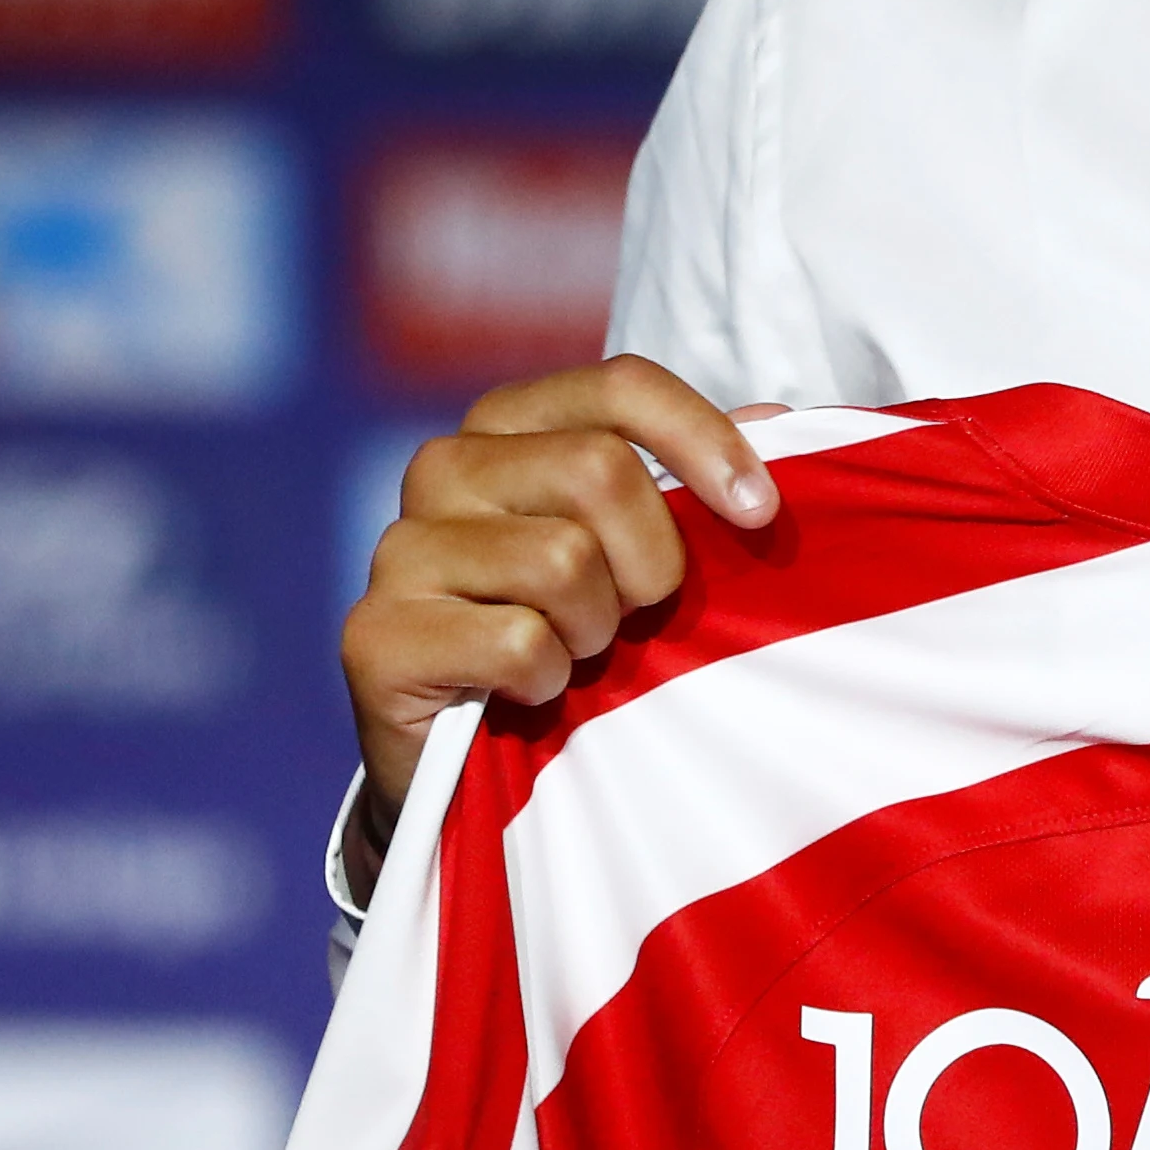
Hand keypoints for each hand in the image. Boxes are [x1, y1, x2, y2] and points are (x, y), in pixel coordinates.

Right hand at [341, 356, 778, 824]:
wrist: (466, 762)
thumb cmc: (569, 637)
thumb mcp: (637, 551)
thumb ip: (692, 481)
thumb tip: (774, 417)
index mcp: (507, 424)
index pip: (619, 386)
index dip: (703, 440)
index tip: (759, 513)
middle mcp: (443, 467)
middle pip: (600, 470)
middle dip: (648, 562)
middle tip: (630, 616)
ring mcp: (398, 547)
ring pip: (563, 561)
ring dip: (595, 632)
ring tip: (571, 655)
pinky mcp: (375, 633)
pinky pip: (518, 643)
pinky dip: (547, 682)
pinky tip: (526, 692)